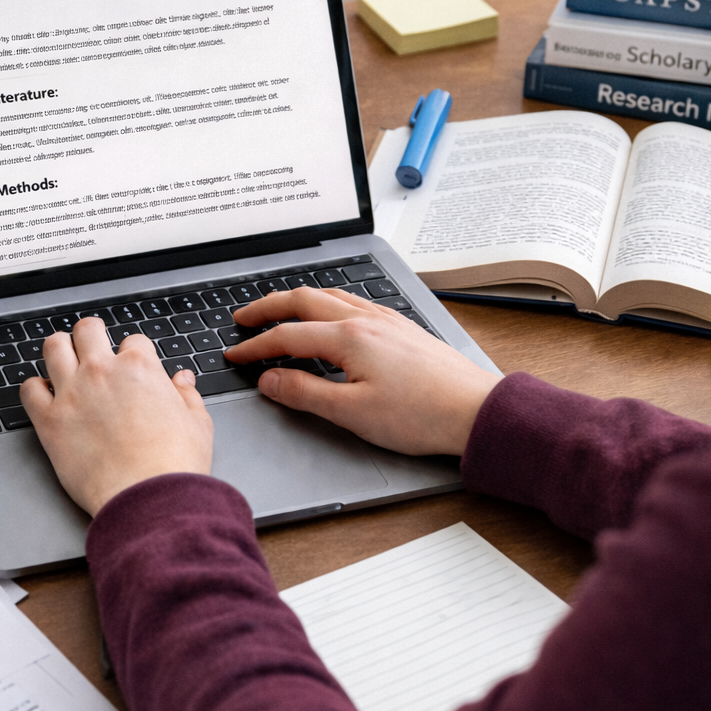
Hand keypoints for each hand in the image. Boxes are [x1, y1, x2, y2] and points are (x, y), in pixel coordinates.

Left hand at [20, 316, 213, 515]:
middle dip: (91, 335)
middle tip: (92, 346)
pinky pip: (29, 390)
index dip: (134, 354)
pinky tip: (44, 395)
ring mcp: (72, 393)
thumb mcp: (197, 423)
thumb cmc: (174, 464)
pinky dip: (34, 388)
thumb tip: (182, 380)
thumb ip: (187, 395)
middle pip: (87, 330)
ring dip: (59, 349)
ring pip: (53, 348)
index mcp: (139, 368)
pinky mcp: (50, 421)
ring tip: (63, 358)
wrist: (148, 498)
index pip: (133, 342)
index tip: (132, 367)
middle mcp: (102, 372)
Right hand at [226, 288, 499, 456]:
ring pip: (330, 296)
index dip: (255, 346)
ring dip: (298, 300)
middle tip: (243, 318)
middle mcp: (365, 320)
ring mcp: (386, 320)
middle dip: (268, 307)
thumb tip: (270, 380)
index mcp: (348, 338)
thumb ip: (305, 393)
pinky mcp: (402, 328)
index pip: (287, 336)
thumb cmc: (421, 415)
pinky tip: (331, 315)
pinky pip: (354, 302)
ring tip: (280, 310)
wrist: (475, 411)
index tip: (235, 355)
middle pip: (304, 300)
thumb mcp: (352, 413)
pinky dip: (327, 303)